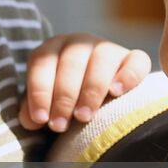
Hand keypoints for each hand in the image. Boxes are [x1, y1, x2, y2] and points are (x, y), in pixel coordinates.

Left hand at [19, 34, 150, 131]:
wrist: (94, 91)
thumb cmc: (63, 98)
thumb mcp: (45, 100)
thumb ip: (34, 108)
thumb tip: (30, 120)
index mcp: (52, 48)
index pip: (42, 62)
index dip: (39, 92)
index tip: (41, 119)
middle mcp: (79, 42)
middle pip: (71, 62)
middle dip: (64, 97)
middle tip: (60, 125)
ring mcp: (107, 47)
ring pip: (102, 60)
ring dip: (91, 90)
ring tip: (84, 117)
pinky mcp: (133, 58)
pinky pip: (136, 61)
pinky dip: (127, 75)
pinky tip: (116, 92)